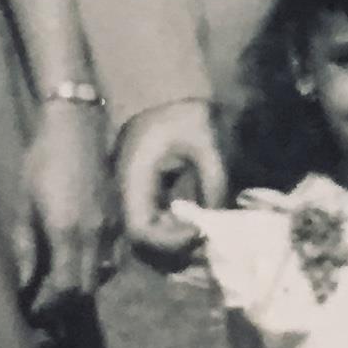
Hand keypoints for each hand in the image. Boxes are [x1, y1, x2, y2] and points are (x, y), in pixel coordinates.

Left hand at [17, 100, 119, 310]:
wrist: (77, 129)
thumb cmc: (41, 162)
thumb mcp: (24, 204)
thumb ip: (25, 247)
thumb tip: (22, 284)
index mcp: (66, 232)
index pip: (65, 287)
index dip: (49, 307)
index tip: (33, 312)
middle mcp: (95, 235)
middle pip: (87, 289)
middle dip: (66, 304)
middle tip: (45, 306)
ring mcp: (112, 227)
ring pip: (104, 276)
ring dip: (84, 287)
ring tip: (63, 287)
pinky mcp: (120, 219)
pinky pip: (115, 258)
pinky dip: (100, 270)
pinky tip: (82, 264)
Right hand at [121, 97, 229, 259]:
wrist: (165, 93)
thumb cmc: (184, 113)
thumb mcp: (205, 141)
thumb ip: (214, 180)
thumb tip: (220, 219)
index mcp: (132, 179)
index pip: (140, 230)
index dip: (170, 241)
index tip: (201, 231)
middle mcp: (127, 196)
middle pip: (142, 246)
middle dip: (178, 255)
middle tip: (211, 249)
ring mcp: (134, 201)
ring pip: (149, 245)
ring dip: (179, 253)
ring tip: (211, 249)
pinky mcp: (146, 201)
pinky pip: (157, 231)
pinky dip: (178, 240)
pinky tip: (203, 237)